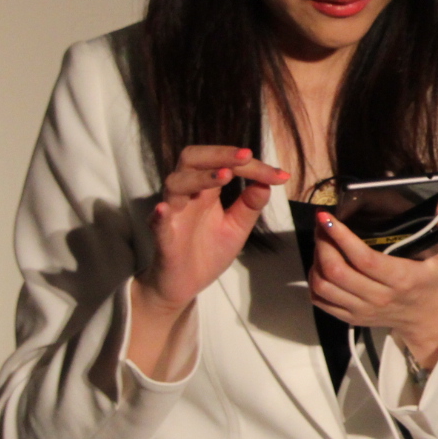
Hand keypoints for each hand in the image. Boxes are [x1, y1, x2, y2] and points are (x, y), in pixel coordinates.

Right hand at [140, 146, 289, 312]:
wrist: (186, 284)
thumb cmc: (208, 251)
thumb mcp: (237, 226)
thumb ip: (250, 205)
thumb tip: (267, 182)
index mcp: (207, 190)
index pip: (226, 165)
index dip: (252, 166)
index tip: (280, 175)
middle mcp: (188, 195)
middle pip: (193, 159)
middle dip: (219, 154)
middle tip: (246, 156)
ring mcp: (173, 214)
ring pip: (176, 183)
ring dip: (200, 177)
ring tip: (225, 176)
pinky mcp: (162, 237)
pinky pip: (157, 221)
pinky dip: (161, 213)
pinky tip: (166, 208)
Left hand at [309, 212, 437, 369]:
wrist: (430, 316)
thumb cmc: (434, 280)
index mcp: (402, 279)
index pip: (364, 259)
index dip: (341, 237)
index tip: (327, 218)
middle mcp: (380, 297)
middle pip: (337, 271)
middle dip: (323, 243)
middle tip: (322, 225)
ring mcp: (363, 309)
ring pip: (324, 286)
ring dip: (315, 261)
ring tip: (321, 243)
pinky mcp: (351, 317)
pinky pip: (321, 301)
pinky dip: (314, 281)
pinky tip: (320, 265)